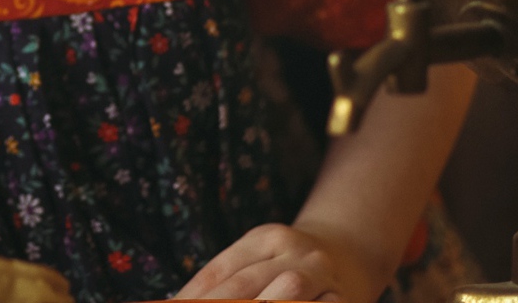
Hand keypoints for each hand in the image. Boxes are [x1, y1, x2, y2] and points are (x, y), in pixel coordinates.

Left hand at [174, 222, 367, 301]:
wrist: (351, 252)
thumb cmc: (289, 261)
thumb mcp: (260, 256)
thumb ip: (229, 278)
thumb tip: (182, 300)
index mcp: (265, 237)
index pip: (221, 270)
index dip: (195, 294)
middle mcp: (294, 251)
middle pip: (245, 286)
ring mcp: (321, 276)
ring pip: (284, 296)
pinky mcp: (344, 299)